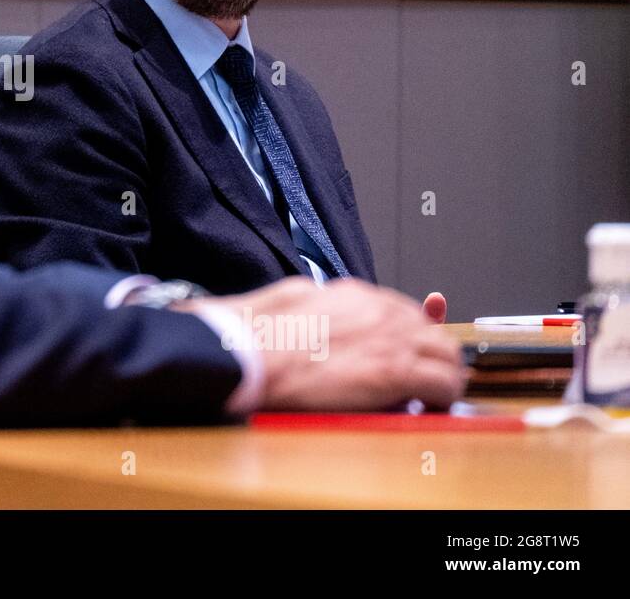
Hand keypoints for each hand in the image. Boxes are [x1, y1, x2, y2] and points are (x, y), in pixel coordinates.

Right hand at [184, 277, 465, 410]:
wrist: (251, 353)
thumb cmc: (260, 333)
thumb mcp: (292, 297)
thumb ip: (315, 298)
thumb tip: (316, 300)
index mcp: (356, 294)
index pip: (404, 310)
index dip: (408, 335)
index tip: (405, 349)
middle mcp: (381, 311)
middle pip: (432, 330)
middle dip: (430, 353)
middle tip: (423, 374)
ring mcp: (392, 340)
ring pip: (448, 354)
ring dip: (443, 373)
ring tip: (432, 391)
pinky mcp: (395, 372)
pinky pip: (444, 383)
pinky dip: (443, 395)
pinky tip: (431, 404)